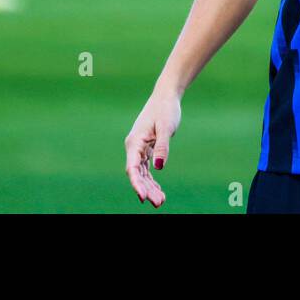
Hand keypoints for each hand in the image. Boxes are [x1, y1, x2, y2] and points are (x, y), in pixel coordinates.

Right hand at [124, 89, 181, 207]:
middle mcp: (134, 147)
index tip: (143, 197)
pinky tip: (159, 191)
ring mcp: (139, 148)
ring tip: (160, 201)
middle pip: (138, 173)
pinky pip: (147, 168)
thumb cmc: (165, 109)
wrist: (166, 96)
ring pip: (142, 173)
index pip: (133, 168)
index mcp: (135, 142)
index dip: (137, 184)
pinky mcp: (147, 148)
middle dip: (146, 189)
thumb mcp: (166, 127)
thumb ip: (162, 147)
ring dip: (150, 187)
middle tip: (158, 203)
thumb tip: (159, 167)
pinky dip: (152, 179)